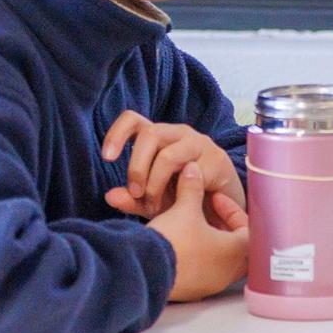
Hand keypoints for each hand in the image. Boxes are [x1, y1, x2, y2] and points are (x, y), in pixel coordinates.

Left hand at [102, 113, 243, 220]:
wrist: (225, 211)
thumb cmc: (186, 200)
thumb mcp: (153, 202)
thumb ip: (132, 200)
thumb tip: (109, 196)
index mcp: (159, 137)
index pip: (133, 120)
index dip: (116, 134)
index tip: (107, 158)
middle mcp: (179, 134)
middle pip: (149, 134)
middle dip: (137, 167)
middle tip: (136, 194)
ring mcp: (200, 144)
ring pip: (168, 155)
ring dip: (156, 183)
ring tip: (155, 205)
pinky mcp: (217, 160)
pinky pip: (191, 173)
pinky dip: (181, 192)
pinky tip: (183, 205)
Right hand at [150, 165, 249, 301]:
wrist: (144, 270)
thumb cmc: (173, 241)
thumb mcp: (184, 209)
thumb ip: (192, 188)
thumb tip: (192, 170)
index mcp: (237, 252)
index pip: (247, 226)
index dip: (231, 208)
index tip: (214, 199)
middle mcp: (229, 272)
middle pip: (235, 244)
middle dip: (221, 225)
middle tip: (207, 213)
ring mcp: (211, 285)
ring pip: (218, 259)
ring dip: (208, 241)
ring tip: (192, 225)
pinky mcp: (192, 292)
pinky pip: (202, 271)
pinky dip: (196, 256)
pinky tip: (180, 244)